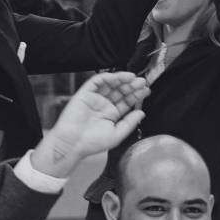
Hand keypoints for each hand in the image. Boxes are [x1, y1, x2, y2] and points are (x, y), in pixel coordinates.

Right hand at [31, 72, 149, 179]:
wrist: (73, 143)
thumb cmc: (91, 143)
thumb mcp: (117, 134)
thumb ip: (130, 122)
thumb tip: (142, 112)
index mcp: (111, 115)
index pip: (126, 102)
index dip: (136, 95)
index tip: (146, 91)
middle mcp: (103, 105)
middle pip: (120, 91)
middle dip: (132, 86)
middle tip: (143, 82)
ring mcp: (95, 98)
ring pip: (111, 84)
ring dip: (123, 80)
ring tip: (135, 79)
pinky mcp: (85, 93)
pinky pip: (97, 81)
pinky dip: (109, 77)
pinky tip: (121, 77)